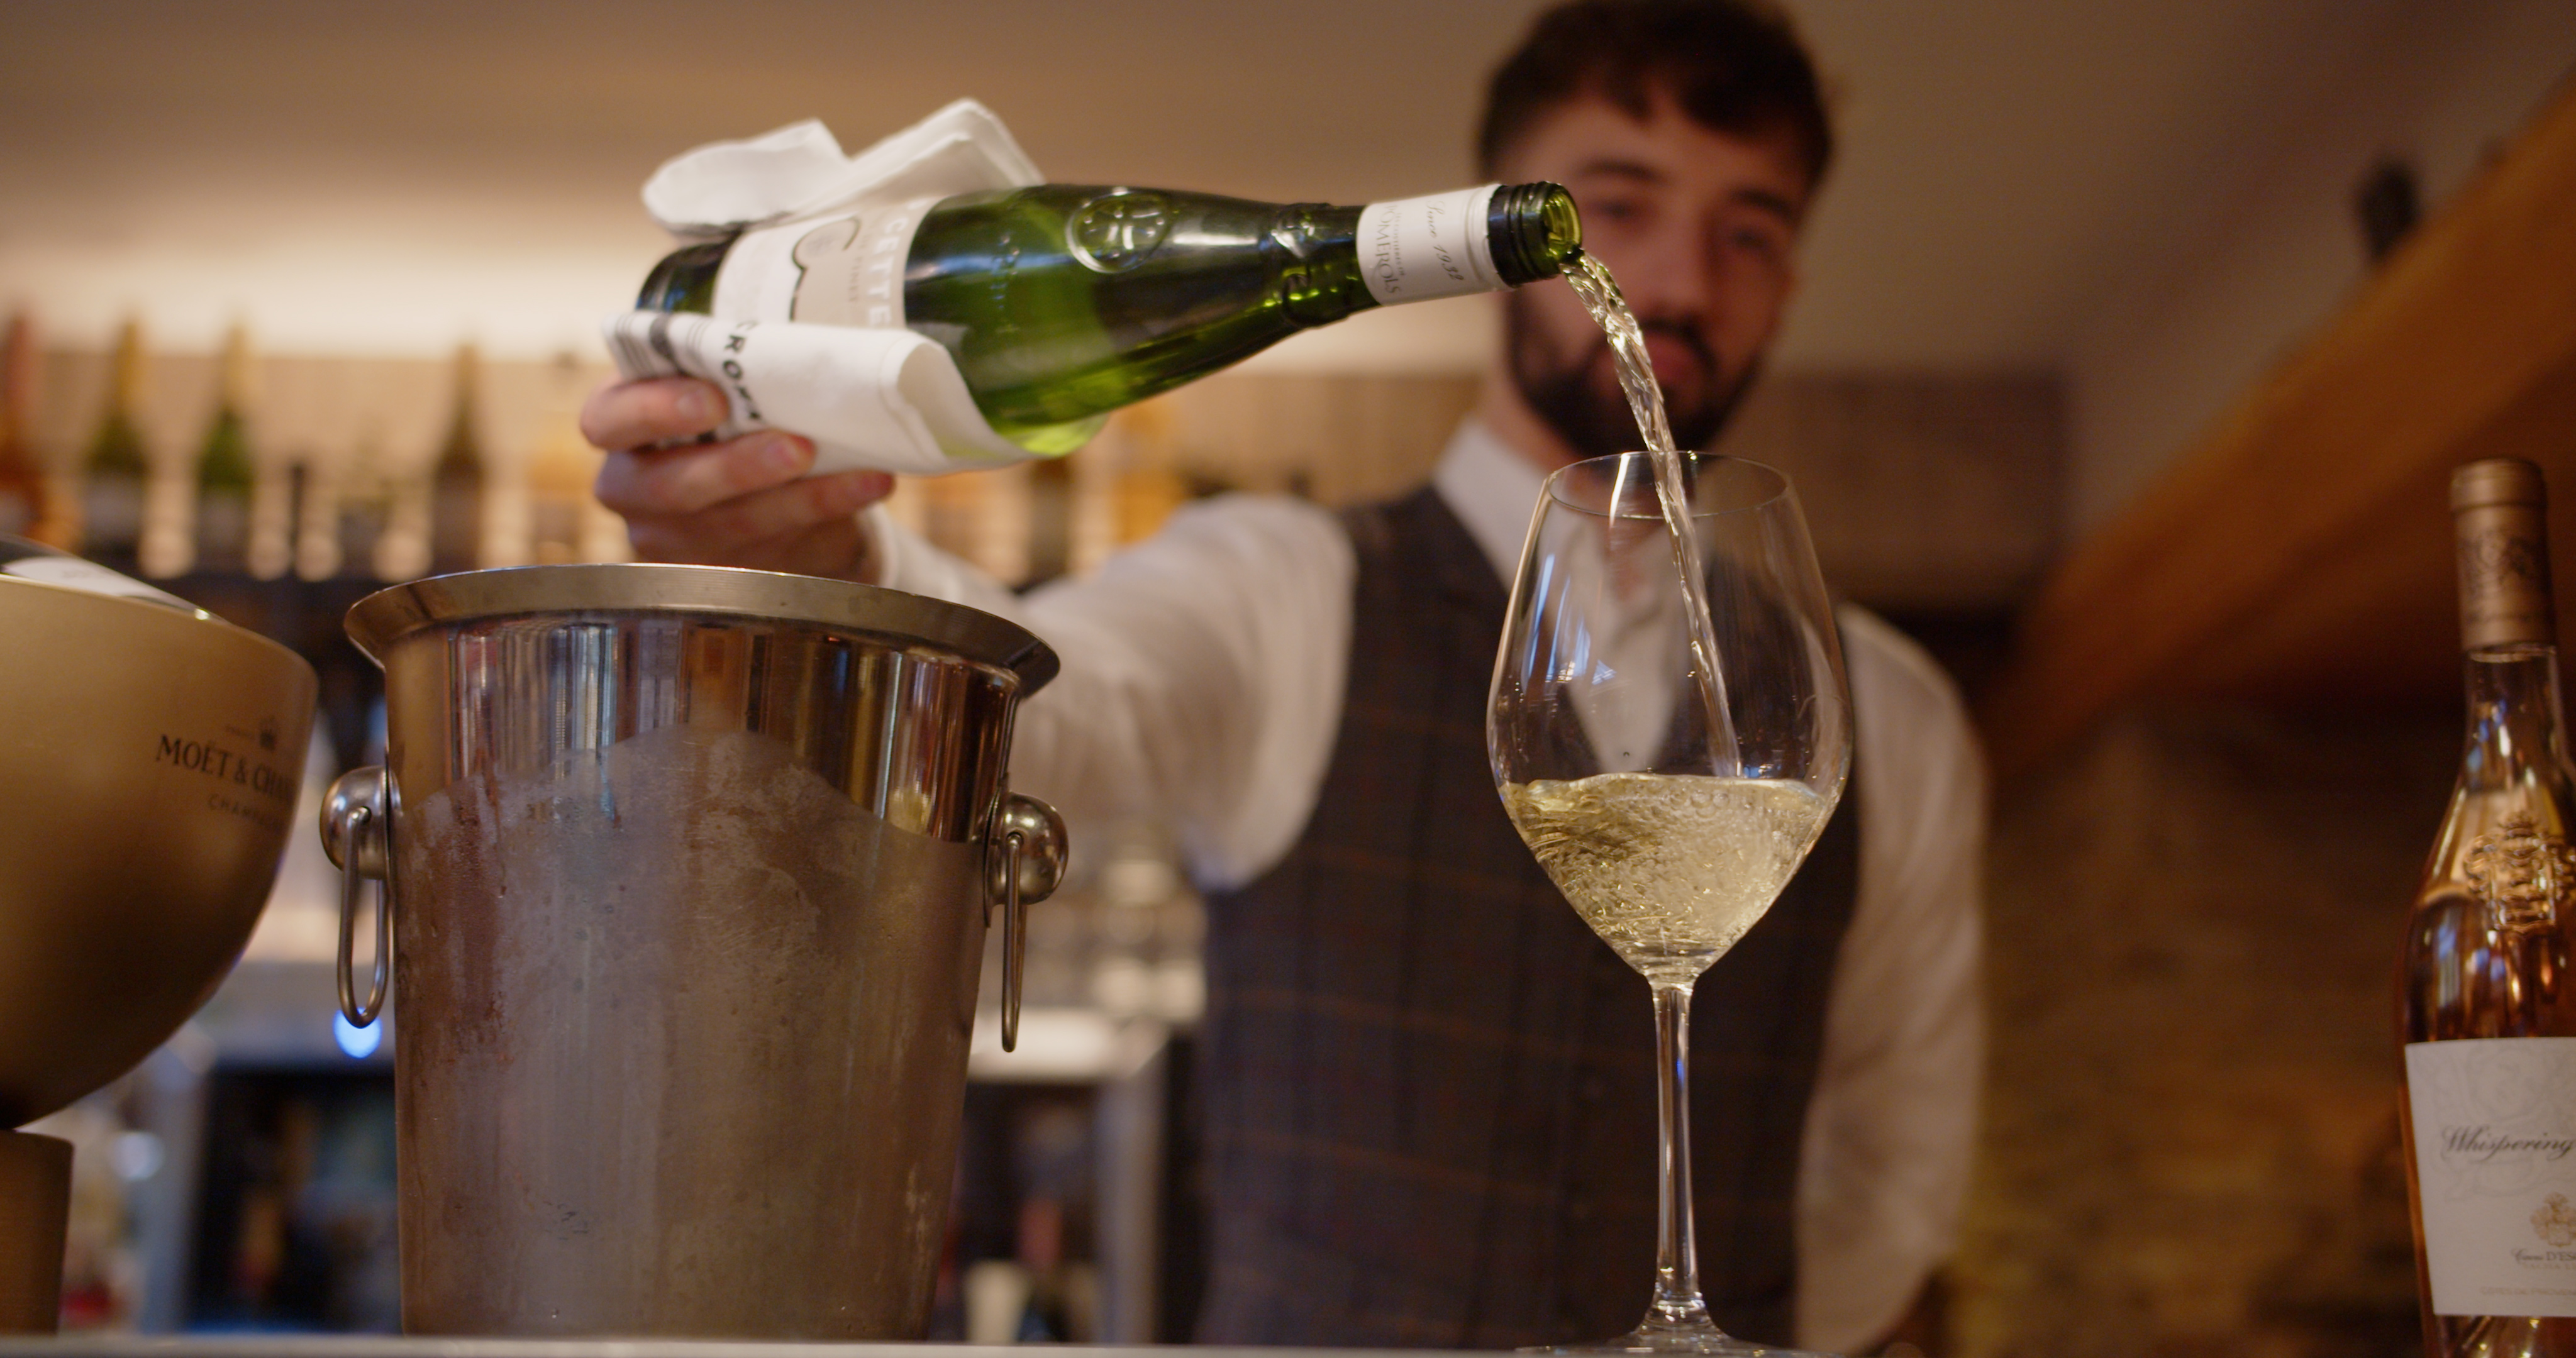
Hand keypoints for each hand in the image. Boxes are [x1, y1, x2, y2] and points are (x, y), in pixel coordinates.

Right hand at [583, 376, 892, 580]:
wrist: (774, 485)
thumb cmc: (740, 415)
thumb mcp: (727, 389)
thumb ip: (735, 372)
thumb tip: (805, 344)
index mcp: (620, 426)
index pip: (607, 420)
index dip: (654, 410)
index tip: (713, 397)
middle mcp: (635, 489)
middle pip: (670, 486)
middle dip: (736, 467)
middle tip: (795, 446)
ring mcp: (676, 540)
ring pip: (730, 525)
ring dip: (797, 498)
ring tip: (853, 470)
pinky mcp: (726, 573)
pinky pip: (779, 547)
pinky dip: (827, 511)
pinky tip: (869, 485)